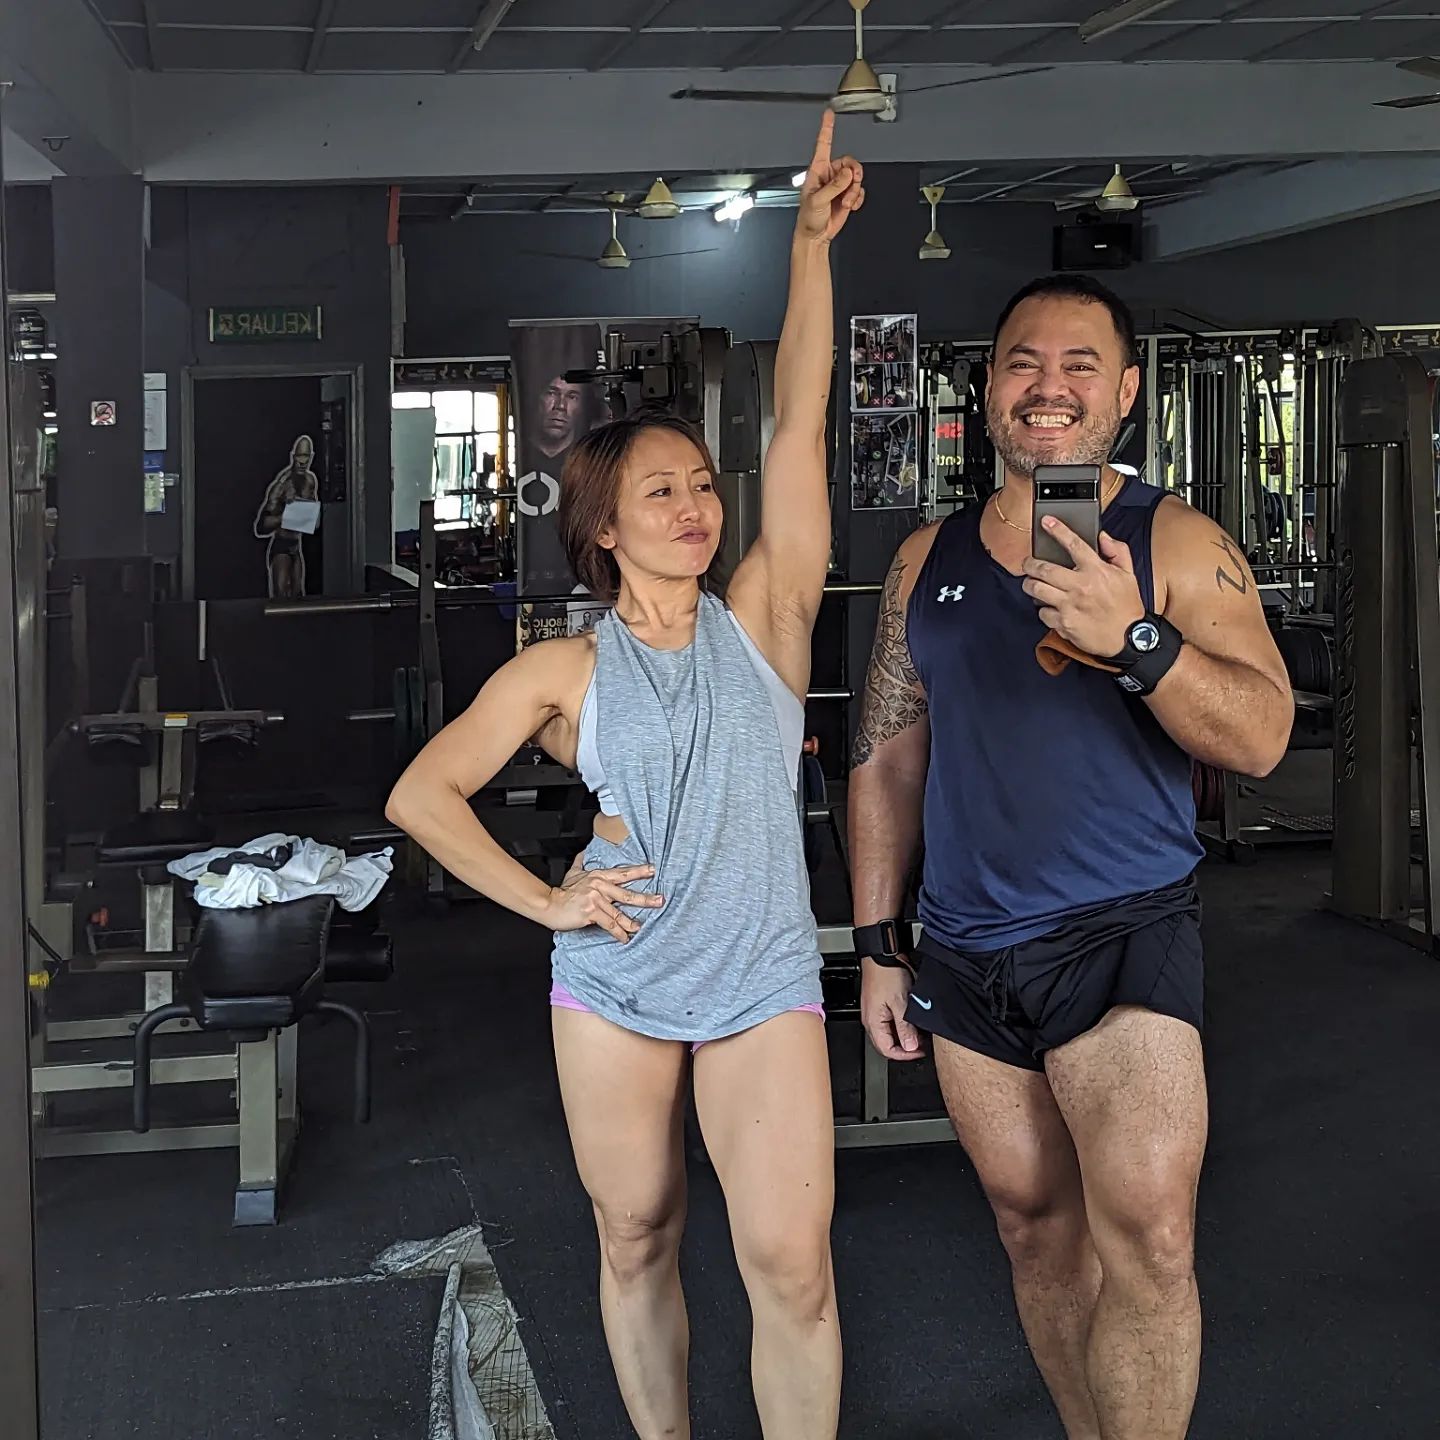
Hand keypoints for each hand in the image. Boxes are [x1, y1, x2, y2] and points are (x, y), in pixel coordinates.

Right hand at [545, 864, 662, 942]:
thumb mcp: (572, 873)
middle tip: (660, 900)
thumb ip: (580, 863)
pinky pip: (609, 923)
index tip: (652, 870)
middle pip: (626, 893)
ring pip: (619, 912)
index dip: (638, 871)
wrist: (548, 904)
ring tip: (641, 927)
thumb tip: (583, 853)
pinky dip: (618, 932)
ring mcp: (596, 899)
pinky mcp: (591, 912)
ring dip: (631, 922)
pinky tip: (624, 938)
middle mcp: (599, 885)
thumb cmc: (562, 891)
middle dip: (645, 898)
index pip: (622, 873)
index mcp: (598, 876)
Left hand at [795, 110, 864, 244]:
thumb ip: (834, 186)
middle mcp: (829, 175)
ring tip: (846, 202)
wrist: (815, 236)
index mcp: (818, 171)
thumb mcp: (818, 200)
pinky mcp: (846, 196)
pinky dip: (858, 198)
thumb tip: (847, 174)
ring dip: (854, 191)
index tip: (829, 113)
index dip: (827, 128)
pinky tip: (850, 205)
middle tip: (850, 186)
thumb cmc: (808, 218)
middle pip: (849, 162)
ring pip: (856, 177)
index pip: (823, 144)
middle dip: (853, 175)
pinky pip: (859, 190)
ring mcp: (839, 185)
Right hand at [860, 957, 925, 1061]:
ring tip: (919, 1031)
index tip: (920, 1051)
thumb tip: (910, 1047)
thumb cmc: (887, 973)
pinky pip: (889, 1021)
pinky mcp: (879, 1004)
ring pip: (889, 1033)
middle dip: (905, 1047)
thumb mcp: (900, 1002)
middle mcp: (871, 1019)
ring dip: (904, 1035)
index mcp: (873, 1022)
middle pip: (887, 1044)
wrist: (882, 954)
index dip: (905, 1055)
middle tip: (922, 1043)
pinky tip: (911, 1019)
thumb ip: (904, 1027)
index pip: (887, 1050)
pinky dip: (901, 1024)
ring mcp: (875, 1012)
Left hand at [1021, 521, 1145, 658]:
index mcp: (1096, 570)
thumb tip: (1103, 537)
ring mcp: (1069, 605)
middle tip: (1027, 563)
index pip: (1074, 544)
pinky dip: (1043, 609)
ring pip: (1036, 589)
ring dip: (1030, 584)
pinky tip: (1048, 607)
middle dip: (1030, 563)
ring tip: (1031, 583)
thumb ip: (1117, 552)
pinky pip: (1042, 612)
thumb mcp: (1128, 575)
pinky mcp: (1063, 623)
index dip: (1058, 530)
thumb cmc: (1127, 607)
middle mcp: (1080, 586)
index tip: (1046, 522)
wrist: (1128, 638)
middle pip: (1044, 568)